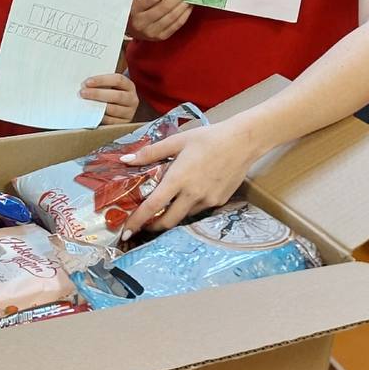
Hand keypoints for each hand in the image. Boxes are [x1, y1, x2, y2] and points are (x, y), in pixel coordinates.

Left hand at [80, 73, 139, 124]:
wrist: (118, 108)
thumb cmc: (109, 93)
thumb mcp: (109, 86)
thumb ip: (101, 83)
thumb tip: (84, 84)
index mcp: (129, 86)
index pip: (118, 80)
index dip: (102, 80)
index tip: (87, 82)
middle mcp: (132, 99)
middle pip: (117, 95)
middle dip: (98, 94)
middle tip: (82, 93)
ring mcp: (129, 112)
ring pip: (114, 109)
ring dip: (97, 106)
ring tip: (84, 103)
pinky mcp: (123, 124)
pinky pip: (111, 121)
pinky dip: (100, 117)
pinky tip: (91, 114)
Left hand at [118, 121, 261, 237]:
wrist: (243, 142)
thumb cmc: (207, 138)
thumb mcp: (176, 141)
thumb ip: (150, 153)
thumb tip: (125, 160)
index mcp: (178, 179)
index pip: (153, 206)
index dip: (137, 220)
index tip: (126, 231)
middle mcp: (192, 194)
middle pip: (168, 221)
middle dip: (153, 226)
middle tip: (144, 223)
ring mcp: (208, 200)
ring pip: (184, 215)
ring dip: (172, 214)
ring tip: (167, 204)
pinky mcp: (220, 201)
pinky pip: (199, 209)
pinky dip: (189, 206)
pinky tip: (189, 193)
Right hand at [128, 0, 202, 40]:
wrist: (126, 27)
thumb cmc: (132, 8)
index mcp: (133, 9)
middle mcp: (142, 22)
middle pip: (165, 6)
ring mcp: (151, 31)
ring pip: (173, 16)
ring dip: (186, 3)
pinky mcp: (160, 37)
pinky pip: (176, 25)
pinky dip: (185, 14)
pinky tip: (190, 5)